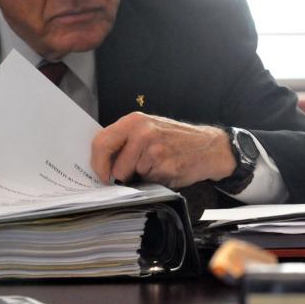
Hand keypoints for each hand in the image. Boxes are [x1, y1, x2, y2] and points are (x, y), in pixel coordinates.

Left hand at [90, 112, 236, 188]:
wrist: (207, 146)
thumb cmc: (174, 139)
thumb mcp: (148, 128)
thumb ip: (125, 139)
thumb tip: (101, 161)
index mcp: (134, 121)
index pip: (100, 142)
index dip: (96, 163)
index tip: (100, 174)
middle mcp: (142, 132)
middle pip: (114, 166)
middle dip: (116, 177)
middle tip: (125, 177)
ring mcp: (154, 150)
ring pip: (130, 176)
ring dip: (139, 177)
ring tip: (154, 167)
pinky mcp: (165, 166)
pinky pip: (147, 182)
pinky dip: (153, 181)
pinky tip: (165, 170)